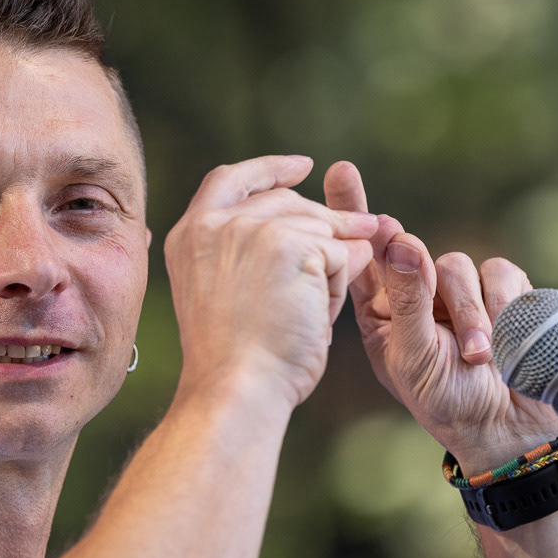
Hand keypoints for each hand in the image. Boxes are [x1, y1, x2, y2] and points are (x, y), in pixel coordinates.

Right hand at [165, 156, 377, 408]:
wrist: (236, 389)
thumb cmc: (237, 362)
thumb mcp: (228, 293)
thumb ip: (256, 254)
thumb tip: (336, 232)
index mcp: (189, 234)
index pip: (231, 179)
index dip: (270, 170)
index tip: (303, 168)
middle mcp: (214, 223)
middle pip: (286, 200)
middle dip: (329, 219)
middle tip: (368, 229)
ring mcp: (251, 229)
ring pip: (318, 228)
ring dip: (330, 265)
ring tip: (312, 312)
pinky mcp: (290, 244)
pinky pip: (339, 251)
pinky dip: (339, 284)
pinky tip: (319, 316)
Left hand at [323, 161, 557, 472]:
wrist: (509, 428)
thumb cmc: (447, 401)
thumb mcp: (414, 356)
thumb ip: (408, 301)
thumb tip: (402, 242)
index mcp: (381, 309)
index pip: (362, 252)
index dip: (351, 209)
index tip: (341, 170)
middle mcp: (419, 293)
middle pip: (413, 250)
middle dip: (420, 266)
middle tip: (427, 294)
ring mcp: (461, 292)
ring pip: (459, 265)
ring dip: (471, 314)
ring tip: (475, 357)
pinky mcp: (504, 291)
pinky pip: (501, 275)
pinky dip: (503, 310)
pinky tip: (503, 346)